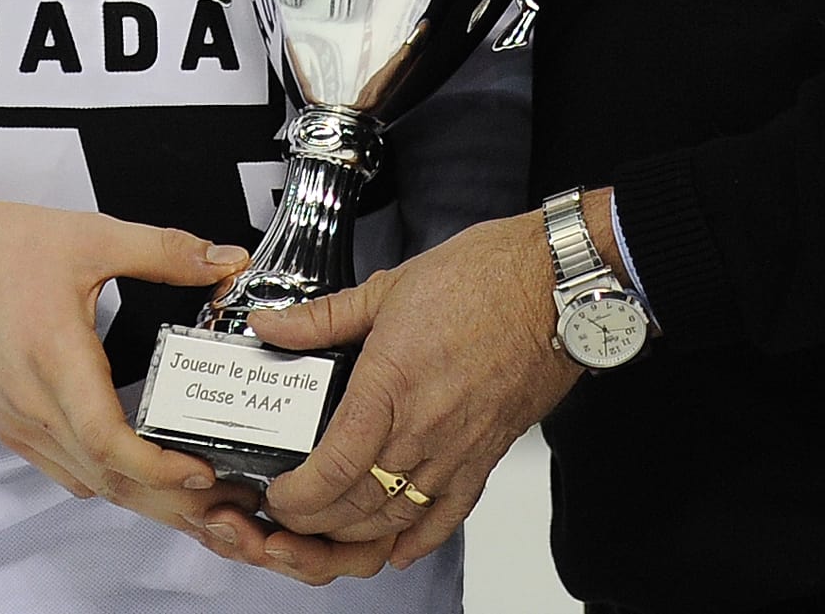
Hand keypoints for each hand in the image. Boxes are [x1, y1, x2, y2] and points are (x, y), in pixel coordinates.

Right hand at [0, 174, 269, 556]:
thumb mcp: (88, 236)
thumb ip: (163, 250)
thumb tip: (222, 260)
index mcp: (54, 362)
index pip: (109, 444)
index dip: (160, 468)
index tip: (202, 468)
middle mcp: (33, 407)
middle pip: (107, 481)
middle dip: (169, 500)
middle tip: (223, 499)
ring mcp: (19, 423)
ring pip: (88, 481)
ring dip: (141, 495)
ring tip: (193, 489)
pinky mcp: (11, 424)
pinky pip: (65, 468)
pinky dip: (107, 479)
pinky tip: (135, 464)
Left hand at [247, 207, 583, 565]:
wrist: (551, 287)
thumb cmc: (481, 278)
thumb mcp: (387, 287)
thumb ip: (323, 317)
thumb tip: (273, 326)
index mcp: (390, 383)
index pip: (333, 467)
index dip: (298, 494)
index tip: (279, 492)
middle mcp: (424, 427)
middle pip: (359, 504)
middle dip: (315, 521)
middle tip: (291, 512)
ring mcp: (458, 449)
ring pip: (398, 517)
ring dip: (358, 533)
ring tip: (329, 525)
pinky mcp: (487, 456)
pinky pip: (450, 515)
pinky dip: (419, 538)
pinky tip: (399, 546)